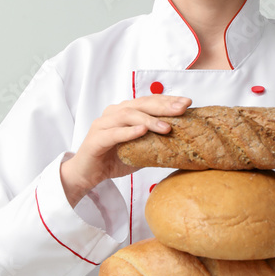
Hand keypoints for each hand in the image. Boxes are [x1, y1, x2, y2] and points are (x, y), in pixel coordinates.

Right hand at [60, 94, 191, 206]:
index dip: (168, 100)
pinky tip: (142, 131)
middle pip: (141, 104)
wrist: (87, 174)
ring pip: (128, 115)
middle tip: (181, 109)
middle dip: (163, 106)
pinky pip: (114, 133)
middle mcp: (114, 113)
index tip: (187, 103)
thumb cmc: (113, 159)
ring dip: (149, 120)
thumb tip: (183, 143)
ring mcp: (103, 124)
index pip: (149, 101)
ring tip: (166, 127)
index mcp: (125, 112)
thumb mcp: (140, 150)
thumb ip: (156, 143)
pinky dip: (129, 131)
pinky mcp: (96, 139)